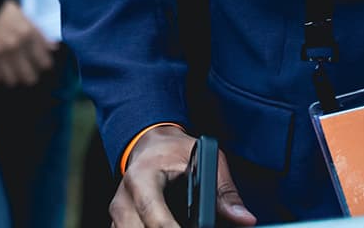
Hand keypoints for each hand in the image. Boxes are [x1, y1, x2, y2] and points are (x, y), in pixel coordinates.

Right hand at [0, 0, 55, 86]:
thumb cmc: (3, 13)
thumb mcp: (25, 19)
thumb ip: (40, 35)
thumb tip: (54, 48)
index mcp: (27, 34)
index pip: (45, 64)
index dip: (42, 65)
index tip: (38, 65)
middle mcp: (13, 45)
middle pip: (29, 77)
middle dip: (28, 76)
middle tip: (24, 72)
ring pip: (11, 81)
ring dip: (11, 78)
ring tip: (9, 72)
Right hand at [112, 125, 255, 227]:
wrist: (148, 144)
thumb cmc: (173, 150)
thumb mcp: (205, 160)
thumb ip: (224, 192)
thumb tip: (244, 218)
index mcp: (142, 178)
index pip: (154, 215)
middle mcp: (124, 197)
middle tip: (193, 227)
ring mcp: (119, 212)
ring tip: (183, 225)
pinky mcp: (120, 221)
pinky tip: (170, 226)